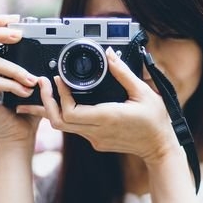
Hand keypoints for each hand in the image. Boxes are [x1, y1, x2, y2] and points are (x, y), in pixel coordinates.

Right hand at [0, 15, 40, 147]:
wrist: (20, 136)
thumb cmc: (27, 108)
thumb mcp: (30, 81)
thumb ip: (31, 63)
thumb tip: (45, 43)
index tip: (17, 19)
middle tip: (19, 35)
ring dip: (15, 69)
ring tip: (32, 80)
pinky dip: (13, 85)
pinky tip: (26, 92)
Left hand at [17, 48, 179, 164]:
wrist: (159, 147)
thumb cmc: (155, 121)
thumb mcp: (143, 92)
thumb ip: (124, 73)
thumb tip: (110, 54)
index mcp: (107, 118)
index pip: (70, 112)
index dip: (59, 96)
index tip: (58, 78)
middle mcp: (97, 132)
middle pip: (58, 121)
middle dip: (47, 101)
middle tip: (43, 82)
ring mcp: (95, 139)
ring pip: (63, 126)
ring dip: (51, 108)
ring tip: (45, 91)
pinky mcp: (96, 141)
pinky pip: (73, 129)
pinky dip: (63, 115)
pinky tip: (61, 104)